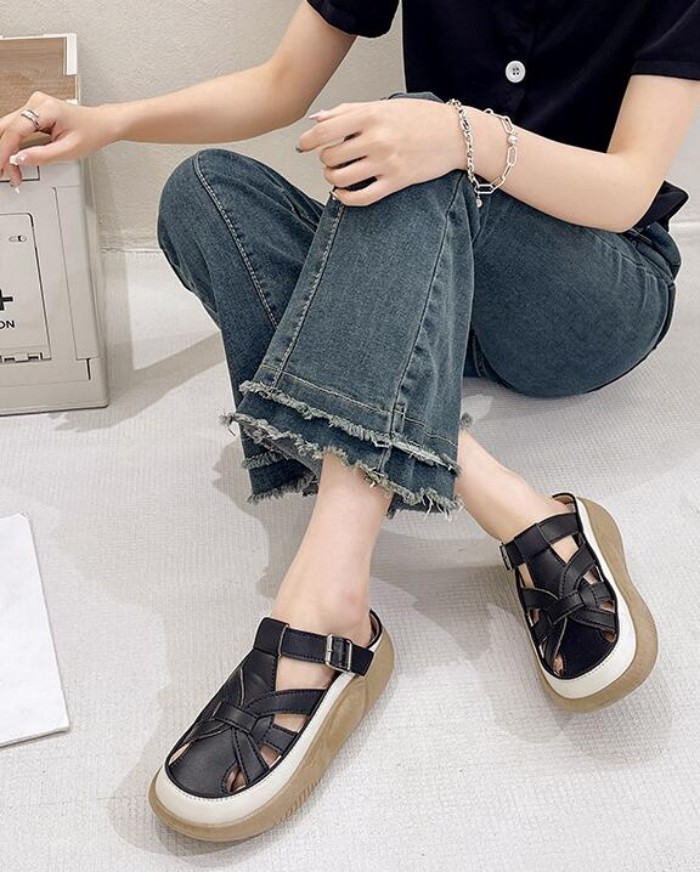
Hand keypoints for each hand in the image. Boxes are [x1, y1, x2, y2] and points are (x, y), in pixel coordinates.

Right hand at [0, 91, 118, 185]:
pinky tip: (14, 158)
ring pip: (8, 128)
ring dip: (6, 149)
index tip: (2, 166)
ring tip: (10, 170)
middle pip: (7, 127)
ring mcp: (33, 105)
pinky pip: (16, 128)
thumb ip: (43, 156)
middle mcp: (37, 102)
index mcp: (47, 108)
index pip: (16, 129)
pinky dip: (13, 144)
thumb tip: (19, 159)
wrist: (102, 124)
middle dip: (3, 152)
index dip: (5, 150)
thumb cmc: (92, 133)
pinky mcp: (33, 112)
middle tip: (3, 172)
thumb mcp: (69, 151)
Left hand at [296, 98, 463, 205]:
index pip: (324, 131)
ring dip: (333, 178)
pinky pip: (361, 197)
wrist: (454, 135)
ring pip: (340, 178)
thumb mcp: (383, 106)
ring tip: (338, 174)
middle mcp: (376, 139)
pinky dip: (345, 198)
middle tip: (333, 158)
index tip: (303, 146)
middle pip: (330, 157)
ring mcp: (386, 163)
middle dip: (325, 160)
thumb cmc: (417, 118)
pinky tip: (343, 193)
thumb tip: (316, 120)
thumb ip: (348, 111)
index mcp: (370, 116)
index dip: (307, 141)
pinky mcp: (396, 182)